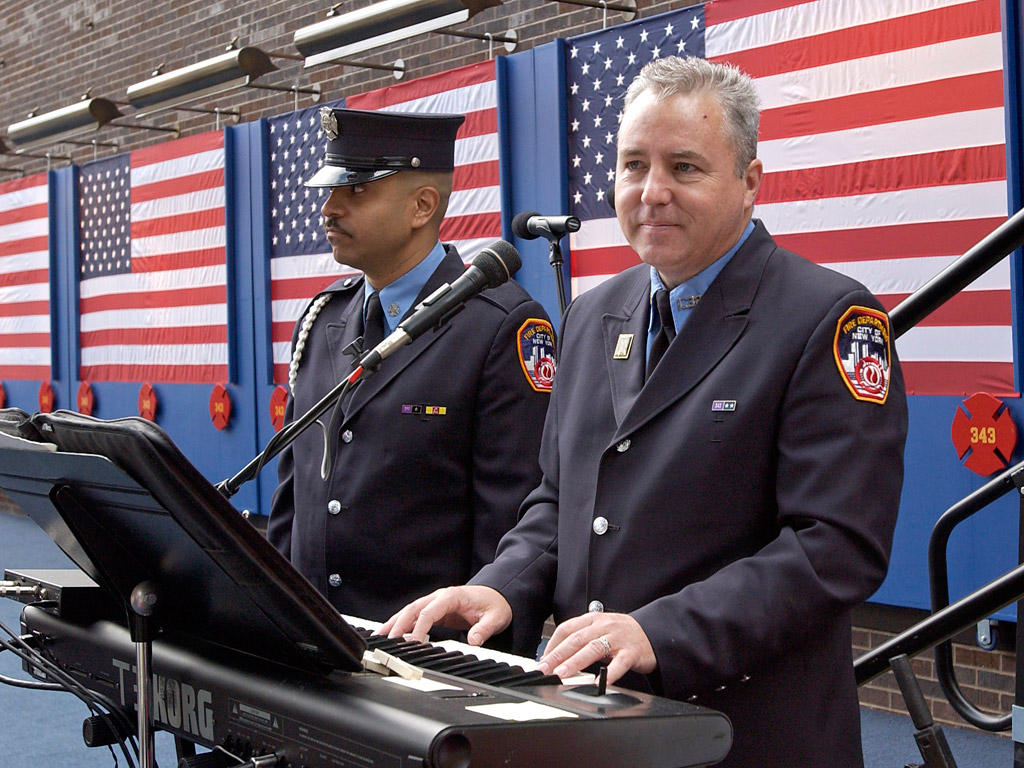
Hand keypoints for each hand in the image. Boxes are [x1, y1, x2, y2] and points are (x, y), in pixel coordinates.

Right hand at [378, 585, 512, 646]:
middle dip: (399, 624)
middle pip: (414, 609)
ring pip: (410, 611)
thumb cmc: (495, 605)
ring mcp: (435, 603)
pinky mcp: (435, 610)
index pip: (430, 611)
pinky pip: (415, 616)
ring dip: (395, 623)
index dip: (420, 627)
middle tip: (387, 641)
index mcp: (452, 596)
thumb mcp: (495, 618)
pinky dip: (402, 623)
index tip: (413, 642)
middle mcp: (440, 597)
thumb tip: (474, 640)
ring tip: (379, 636)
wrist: (499, 595)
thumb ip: (484, 629)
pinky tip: (391, 633)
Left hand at [537, 612, 655, 685]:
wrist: (654, 633)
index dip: (552, 645)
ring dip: (575, 662)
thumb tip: (557, 656)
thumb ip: (582, 639)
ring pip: (593, 649)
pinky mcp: (632, 652)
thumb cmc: (623, 634)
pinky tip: (597, 683)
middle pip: (576, 639)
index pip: (567, 629)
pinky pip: (619, 663)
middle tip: (544, 669)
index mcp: (593, 619)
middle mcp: (603, 626)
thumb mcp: (600, 629)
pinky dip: (608, 674)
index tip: (542, 660)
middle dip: (557, 655)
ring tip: (562, 674)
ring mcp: (618, 638)